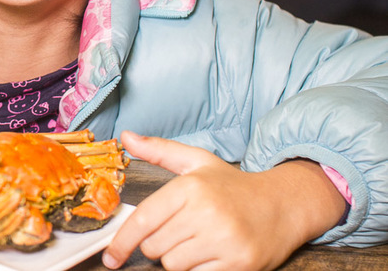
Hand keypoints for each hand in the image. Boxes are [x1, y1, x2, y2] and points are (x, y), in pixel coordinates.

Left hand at [102, 131, 345, 270]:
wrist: (283, 205)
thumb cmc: (232, 185)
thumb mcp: (196, 161)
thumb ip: (158, 151)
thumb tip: (125, 136)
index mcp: (190, 187)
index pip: (143, 221)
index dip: (121, 242)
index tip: (111, 257)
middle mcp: (206, 212)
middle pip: (155, 247)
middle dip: (158, 244)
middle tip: (179, 231)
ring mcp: (224, 239)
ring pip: (174, 265)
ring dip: (178, 259)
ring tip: (197, 241)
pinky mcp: (240, 263)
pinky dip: (199, 269)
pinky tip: (211, 254)